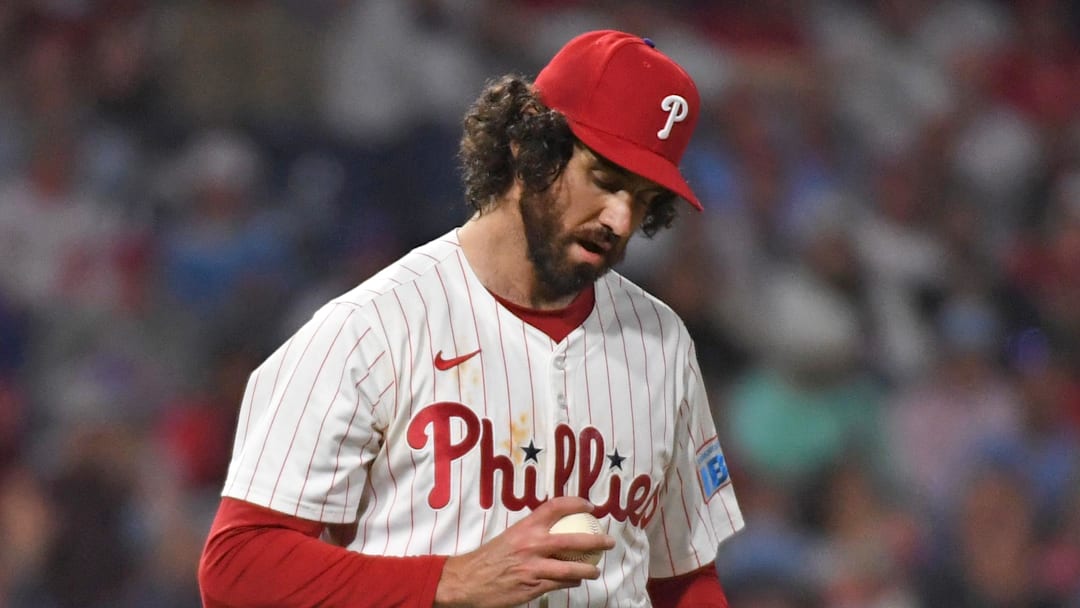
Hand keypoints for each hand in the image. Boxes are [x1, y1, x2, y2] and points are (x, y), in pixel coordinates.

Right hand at [433, 497, 614, 607]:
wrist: (467, 581)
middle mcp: (532, 545)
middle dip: (596, 540)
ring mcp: (534, 567)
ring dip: (588, 570)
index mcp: (525, 527)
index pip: (555, 507)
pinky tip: (574, 581)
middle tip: (608, 541)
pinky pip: (560, 584)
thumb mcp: (509, 537)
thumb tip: (552, 529)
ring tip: (595, 570)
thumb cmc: (487, 559)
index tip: (590, 507)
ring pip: (572, 568)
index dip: (576, 504)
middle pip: (574, 539)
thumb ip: (530, 533)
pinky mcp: (533, 587)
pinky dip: (570, 582)